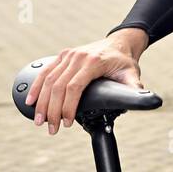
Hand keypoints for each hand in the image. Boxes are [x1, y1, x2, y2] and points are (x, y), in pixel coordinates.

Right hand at [25, 32, 147, 134]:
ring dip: (42, 102)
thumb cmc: (124, 61)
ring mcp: (68, 55)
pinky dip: (36, 87)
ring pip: (49, 80)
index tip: (67, 122)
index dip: (68, 106)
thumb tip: (141, 99)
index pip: (75, 87)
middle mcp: (78, 57)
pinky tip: (31, 101)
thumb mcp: (132, 74)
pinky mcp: (62, 56)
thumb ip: (134, 88)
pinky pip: (46, 72)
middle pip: (58, 86)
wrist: (119, 43)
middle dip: (52, 110)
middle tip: (51, 128)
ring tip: (39, 121)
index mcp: (93, 62)